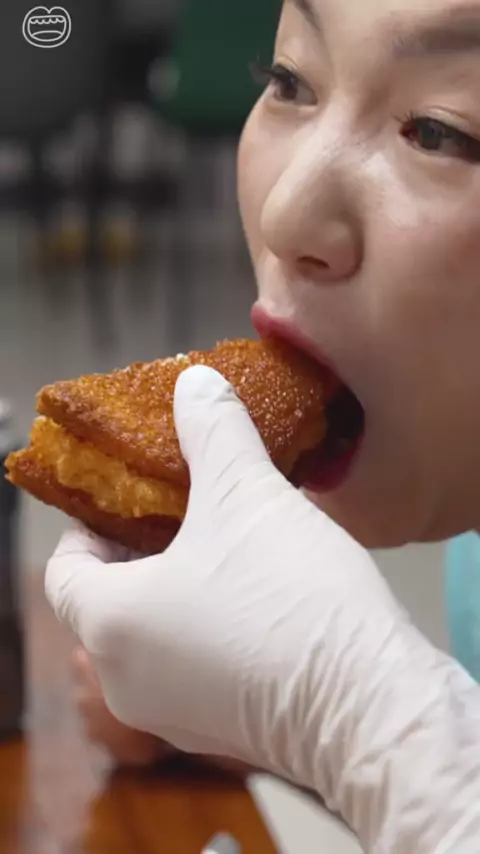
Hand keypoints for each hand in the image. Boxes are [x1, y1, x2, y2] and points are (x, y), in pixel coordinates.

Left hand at [47, 366, 479, 851]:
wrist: (370, 703)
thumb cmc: (291, 599)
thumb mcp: (247, 492)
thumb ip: (213, 429)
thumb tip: (195, 383)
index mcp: (111, 626)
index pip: (65, 570)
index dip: (92, 525)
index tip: (132, 499)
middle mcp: (127, 681)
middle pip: (109, 601)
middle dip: (142, 549)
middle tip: (185, 508)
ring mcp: (174, 716)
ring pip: (154, 635)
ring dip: (180, 586)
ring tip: (227, 542)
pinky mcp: (223, 732)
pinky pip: (194, 666)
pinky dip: (209, 627)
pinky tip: (259, 593)